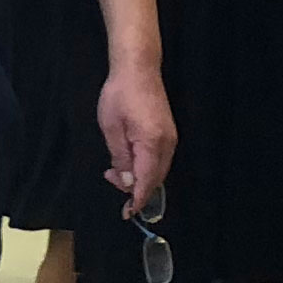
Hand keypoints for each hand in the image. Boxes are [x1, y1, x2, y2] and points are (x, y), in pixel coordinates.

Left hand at [96, 61, 175, 215]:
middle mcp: (167, 144)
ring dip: (139, 176)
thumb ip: (121, 158)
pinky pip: (159, 159)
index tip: (128, 213)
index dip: (138, 200)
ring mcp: (171, 138)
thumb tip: (128, 182)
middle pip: (155, 178)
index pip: (148, 181)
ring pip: (158, 170)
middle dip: (135, 187)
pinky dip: (145, 166)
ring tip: (115, 169)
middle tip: (111, 178)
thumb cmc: (120, 95)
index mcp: (152, 144)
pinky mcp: (168, 133)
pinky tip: (129, 160)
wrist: (138, 68)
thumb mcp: (112, 128)